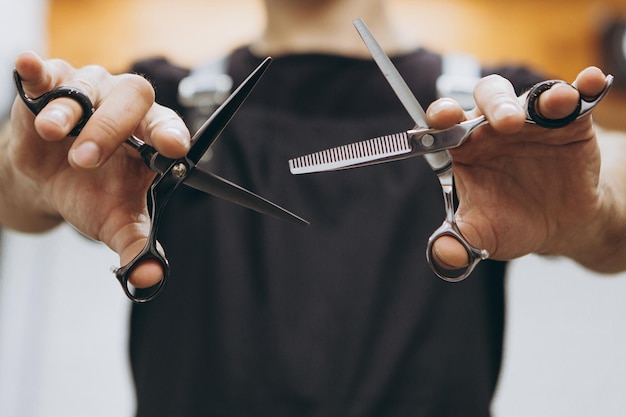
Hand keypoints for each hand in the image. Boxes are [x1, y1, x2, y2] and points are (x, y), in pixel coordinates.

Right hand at [6, 51, 190, 287]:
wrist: (48, 181)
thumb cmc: (92, 195)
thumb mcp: (114, 223)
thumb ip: (136, 247)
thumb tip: (150, 280)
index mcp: (150, 136)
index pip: (169, 127)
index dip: (172, 133)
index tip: (173, 148)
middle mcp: (125, 106)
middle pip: (132, 98)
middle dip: (110, 127)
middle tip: (86, 160)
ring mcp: (89, 91)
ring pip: (87, 86)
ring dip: (69, 110)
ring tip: (52, 133)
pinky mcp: (50, 85)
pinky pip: (45, 72)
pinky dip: (36, 69)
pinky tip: (28, 66)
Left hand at [425, 66, 609, 269]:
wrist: (558, 228)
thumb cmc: (510, 222)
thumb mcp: (480, 237)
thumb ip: (455, 244)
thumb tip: (444, 255)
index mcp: (465, 146)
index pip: (446, 122)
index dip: (441, 115)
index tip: (442, 118)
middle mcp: (494, 126)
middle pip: (488, 97)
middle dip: (495, 103)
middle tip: (507, 123)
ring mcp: (531, 121)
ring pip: (531, 95)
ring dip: (542, 96)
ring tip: (555, 104)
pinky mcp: (568, 123)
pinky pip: (575, 98)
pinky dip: (582, 87)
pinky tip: (589, 82)